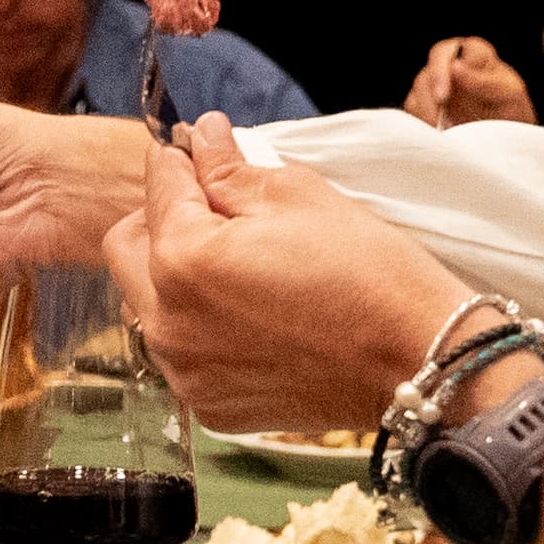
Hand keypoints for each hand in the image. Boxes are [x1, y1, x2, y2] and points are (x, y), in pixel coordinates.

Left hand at [104, 115, 466, 430]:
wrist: (417, 360)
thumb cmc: (368, 273)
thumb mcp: (299, 195)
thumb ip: (230, 166)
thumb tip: (198, 136)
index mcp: (182, 259)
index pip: (157, 186)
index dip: (180, 160)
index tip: (198, 152)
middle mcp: (167, 323)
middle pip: (126, 250)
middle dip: (160, 220)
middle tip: (213, 211)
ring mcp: (186, 372)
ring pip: (147, 305)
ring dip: (174, 278)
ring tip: (237, 269)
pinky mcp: (209, 407)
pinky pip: (181, 355)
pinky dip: (201, 330)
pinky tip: (252, 318)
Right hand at [404, 36, 535, 127]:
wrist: (509, 136)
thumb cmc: (512, 109)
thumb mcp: (509, 94)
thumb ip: (484, 81)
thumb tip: (455, 67)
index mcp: (472, 54)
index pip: (445, 52)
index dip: (440, 72)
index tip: (442, 96)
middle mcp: (450, 66)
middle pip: (426, 74)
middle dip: (429, 99)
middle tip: (439, 122)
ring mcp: (436, 85)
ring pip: (417, 94)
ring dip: (427, 114)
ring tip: (445, 133)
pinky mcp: (426, 105)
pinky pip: (414, 111)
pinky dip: (423, 123)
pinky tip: (439, 134)